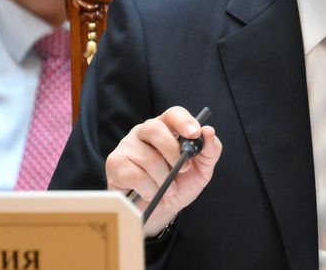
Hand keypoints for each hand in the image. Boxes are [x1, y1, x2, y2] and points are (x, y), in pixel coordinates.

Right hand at [106, 106, 223, 236]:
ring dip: (164, 180)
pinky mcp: (115, 164)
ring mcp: (127, 146)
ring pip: (148, 158)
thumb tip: (209, 131)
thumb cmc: (180, 184)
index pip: (173, 114)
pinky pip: (135, 175)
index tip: (195, 134)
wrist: (160, 211)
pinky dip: (149, 189)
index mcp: (167, 128)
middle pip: (155, 128)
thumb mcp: (202, 170)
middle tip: (183, 170)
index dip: (184, 121)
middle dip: (172, 152)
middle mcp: (144, 132)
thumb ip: (210, 150)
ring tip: (168, 190)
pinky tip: (151, 193)